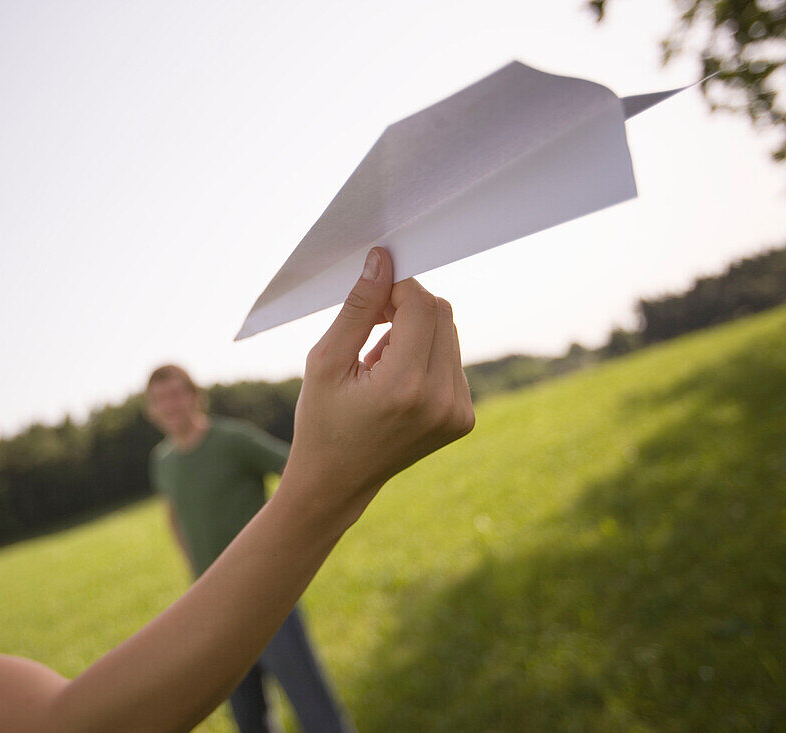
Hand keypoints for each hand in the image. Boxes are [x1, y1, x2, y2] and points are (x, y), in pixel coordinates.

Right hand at [286, 246, 474, 510]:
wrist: (335, 483)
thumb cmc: (321, 420)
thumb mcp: (325, 361)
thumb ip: (358, 308)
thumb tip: (382, 260)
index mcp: (404, 386)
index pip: (421, 304)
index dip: (396, 289)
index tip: (369, 300)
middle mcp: (441, 400)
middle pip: (441, 313)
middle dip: (406, 307)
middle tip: (370, 327)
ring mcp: (458, 412)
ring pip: (449, 333)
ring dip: (415, 332)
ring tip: (378, 364)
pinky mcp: (463, 418)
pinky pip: (452, 360)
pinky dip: (425, 357)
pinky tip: (395, 382)